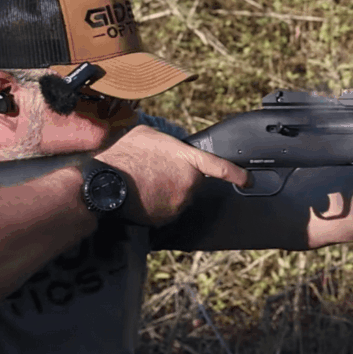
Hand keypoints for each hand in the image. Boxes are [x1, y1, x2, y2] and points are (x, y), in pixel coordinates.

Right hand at [96, 125, 249, 225]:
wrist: (103, 181)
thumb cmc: (124, 153)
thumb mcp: (150, 134)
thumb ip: (170, 143)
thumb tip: (170, 148)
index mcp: (189, 160)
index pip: (221, 168)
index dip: (238, 175)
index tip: (248, 180)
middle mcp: (188, 184)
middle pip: (192, 183)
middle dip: (178, 178)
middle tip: (156, 170)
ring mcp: (178, 204)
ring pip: (179, 198)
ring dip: (167, 192)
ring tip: (145, 182)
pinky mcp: (164, 219)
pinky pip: (166, 211)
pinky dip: (157, 205)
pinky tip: (142, 195)